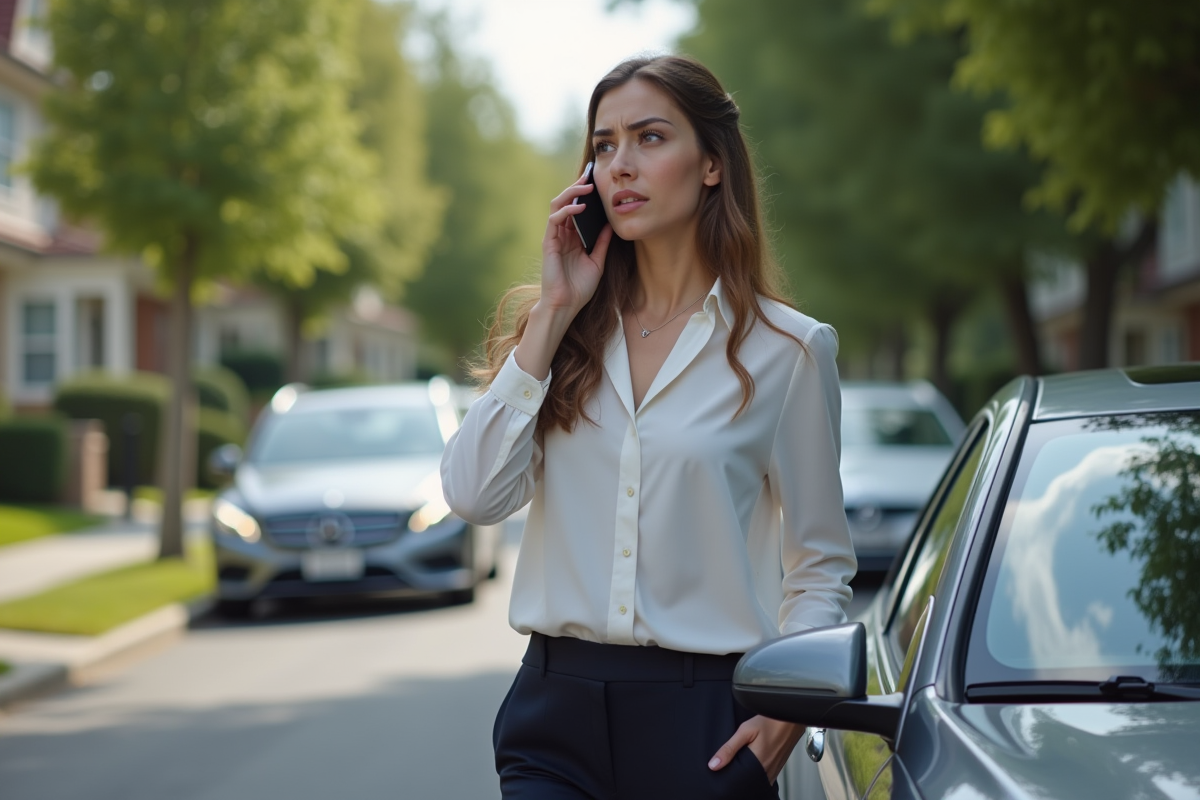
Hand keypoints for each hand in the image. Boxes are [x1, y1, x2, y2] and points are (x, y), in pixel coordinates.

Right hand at [539, 170, 613, 315]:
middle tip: (591, 177)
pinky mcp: (548, 242)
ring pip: (558, 206)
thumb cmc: (579, 288)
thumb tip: (611, 224)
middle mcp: (562, 235)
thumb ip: (602, 242)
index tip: (599, 184)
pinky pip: (555, 219)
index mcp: (573, 238)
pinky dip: (567, 210)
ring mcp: (554, 237)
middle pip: (566, 203)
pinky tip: (580, 206)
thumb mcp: (597, 261)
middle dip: (578, 188)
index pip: (577, 210)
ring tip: (586, 185)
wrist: (565, 306)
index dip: (586, 197)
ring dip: (571, 193)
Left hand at [708, 716, 803, 784]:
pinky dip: (757, 770)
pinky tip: (753, 760)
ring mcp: (775, 770)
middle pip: (748, 781)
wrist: (792, 716)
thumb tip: (714, 765)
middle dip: (738, 774)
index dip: (729, 776)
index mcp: (758, 764)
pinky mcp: (779, 766)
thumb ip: (729, 749)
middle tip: (733, 761)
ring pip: (756, 779)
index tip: (721, 770)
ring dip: (748, 773)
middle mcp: (768, 771)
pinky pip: (765, 775)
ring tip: (742, 759)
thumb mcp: (745, 731)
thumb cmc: (771, 721)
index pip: (739, 781)